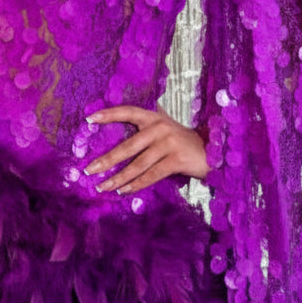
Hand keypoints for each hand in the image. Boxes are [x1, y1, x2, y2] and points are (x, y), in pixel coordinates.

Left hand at [82, 104, 209, 192]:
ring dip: (118, 178)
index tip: (89, 120)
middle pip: (128, 145)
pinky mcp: (176, 160)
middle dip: (106, 160)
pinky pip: (151, 175)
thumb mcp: (165, 128)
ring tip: (102, 187)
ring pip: (137, 164)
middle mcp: (160, 128)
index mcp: (154, 117)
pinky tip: (123, 191)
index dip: (109, 114)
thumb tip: (118, 130)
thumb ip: (146, 126)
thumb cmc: (182, 141)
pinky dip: (136, 184)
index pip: (128, 111)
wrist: (212, 151)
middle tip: (89, 169)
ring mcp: (169, 144)